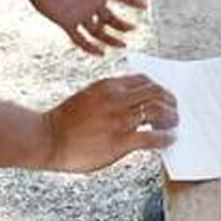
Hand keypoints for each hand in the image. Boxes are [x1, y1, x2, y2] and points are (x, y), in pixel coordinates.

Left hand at [23, 0, 147, 54]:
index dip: (134, 1)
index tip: (144, 7)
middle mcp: (93, 0)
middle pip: (112, 18)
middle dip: (123, 25)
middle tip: (133, 29)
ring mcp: (80, 13)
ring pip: (99, 31)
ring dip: (110, 39)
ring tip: (121, 46)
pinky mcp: (66, 22)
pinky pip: (80, 39)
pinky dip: (90, 48)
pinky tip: (100, 53)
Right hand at [42, 74, 177, 171]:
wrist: (46, 138)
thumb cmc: (64, 121)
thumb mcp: (87, 97)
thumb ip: (109, 96)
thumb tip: (131, 102)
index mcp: (108, 85)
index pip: (143, 79)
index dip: (157, 87)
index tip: (162, 96)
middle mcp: (116, 98)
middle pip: (155, 91)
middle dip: (169, 99)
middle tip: (175, 108)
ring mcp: (119, 119)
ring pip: (158, 110)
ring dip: (171, 116)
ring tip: (174, 123)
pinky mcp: (120, 141)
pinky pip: (152, 137)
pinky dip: (166, 137)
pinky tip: (170, 139)